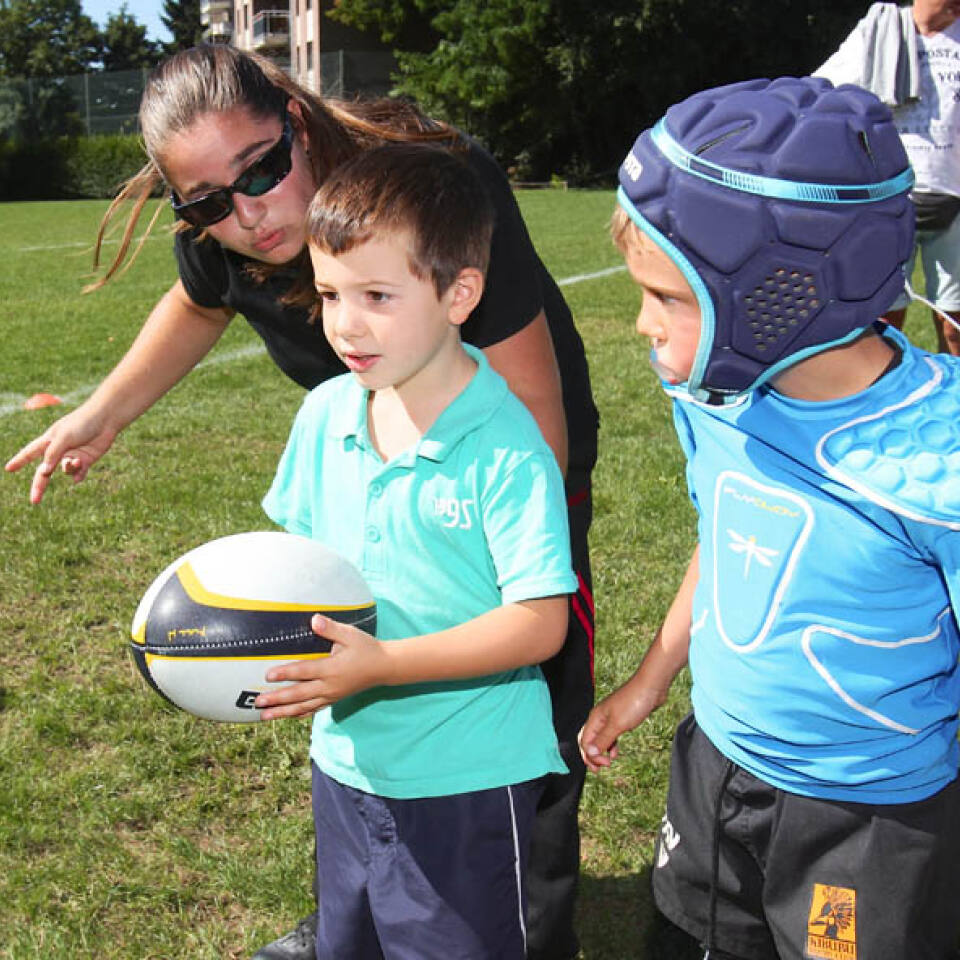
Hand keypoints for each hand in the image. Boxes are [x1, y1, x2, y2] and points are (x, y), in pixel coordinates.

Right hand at [5, 406, 117, 503]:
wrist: (105, 420)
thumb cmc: (81, 424)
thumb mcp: (63, 437)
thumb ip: (53, 454)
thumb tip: (44, 472)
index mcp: (48, 441)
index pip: (29, 453)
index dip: (19, 461)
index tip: (8, 469)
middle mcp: (59, 451)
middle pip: (45, 472)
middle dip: (39, 486)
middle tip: (34, 501)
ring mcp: (72, 456)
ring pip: (65, 471)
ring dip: (69, 469)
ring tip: (77, 460)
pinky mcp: (86, 460)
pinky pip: (79, 473)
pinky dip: (79, 475)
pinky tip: (80, 475)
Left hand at [255, 615, 390, 719]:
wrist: (384, 667)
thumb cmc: (367, 648)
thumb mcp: (350, 635)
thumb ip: (331, 628)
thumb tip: (313, 620)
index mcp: (332, 669)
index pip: (304, 671)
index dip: (286, 673)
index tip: (268, 675)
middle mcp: (330, 686)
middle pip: (299, 695)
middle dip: (278, 699)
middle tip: (258, 702)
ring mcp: (331, 695)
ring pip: (303, 707)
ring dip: (283, 712)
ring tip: (264, 716)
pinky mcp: (334, 699)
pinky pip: (313, 709)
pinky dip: (298, 714)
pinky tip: (286, 716)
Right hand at [578, 683, 661, 772]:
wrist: (651, 687)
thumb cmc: (633, 701)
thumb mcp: (617, 724)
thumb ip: (603, 739)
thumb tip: (590, 753)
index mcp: (595, 718)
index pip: (584, 741)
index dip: (590, 756)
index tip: (603, 765)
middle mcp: (600, 718)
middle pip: (589, 740)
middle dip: (591, 756)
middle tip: (599, 769)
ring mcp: (610, 718)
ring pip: (600, 738)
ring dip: (602, 752)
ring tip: (608, 762)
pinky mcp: (621, 718)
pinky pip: (610, 735)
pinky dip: (611, 745)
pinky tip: (616, 751)